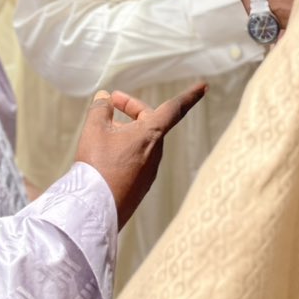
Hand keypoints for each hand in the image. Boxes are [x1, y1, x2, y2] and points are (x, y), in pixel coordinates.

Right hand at [74, 82, 206, 228]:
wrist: (96, 211)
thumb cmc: (98, 167)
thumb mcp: (94, 130)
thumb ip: (100, 109)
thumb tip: (104, 99)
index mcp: (152, 135)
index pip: (175, 108)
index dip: (190, 95)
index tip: (204, 86)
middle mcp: (156, 152)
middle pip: (150, 121)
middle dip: (132, 109)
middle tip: (113, 102)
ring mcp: (150, 171)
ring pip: (142, 140)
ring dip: (126, 129)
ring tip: (104, 129)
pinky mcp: (141, 185)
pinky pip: (138, 157)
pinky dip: (126, 147)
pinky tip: (106, 152)